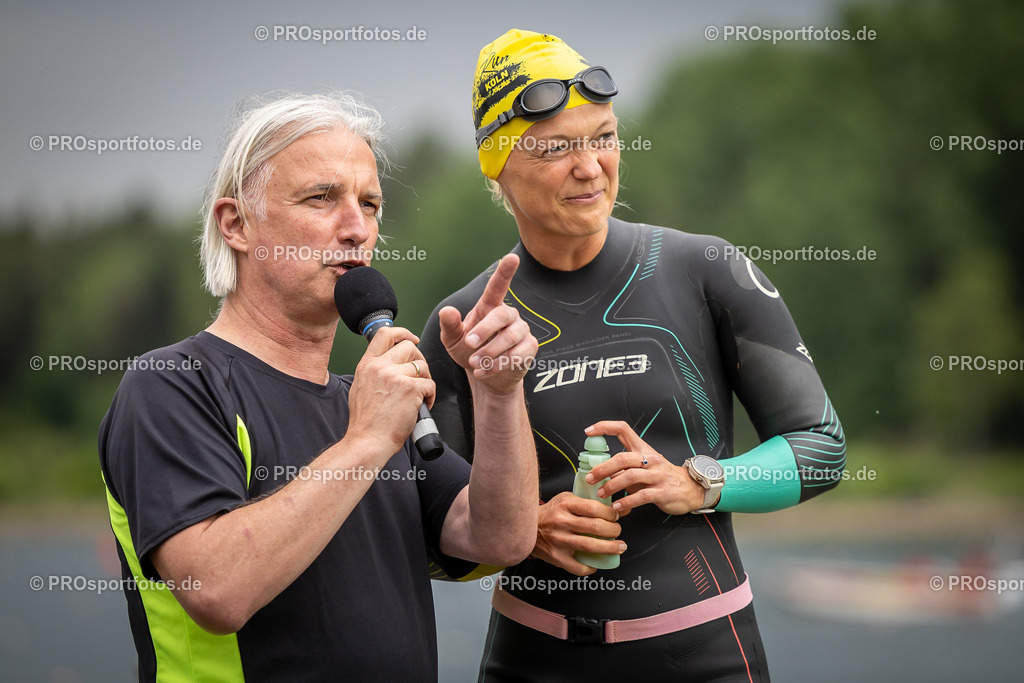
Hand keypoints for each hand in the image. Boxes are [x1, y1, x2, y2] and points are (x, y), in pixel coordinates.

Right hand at [347, 327, 433, 455]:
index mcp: (367, 365)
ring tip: (420, 395)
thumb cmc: (365, 422)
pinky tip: (423, 406)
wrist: (367, 441)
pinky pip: (430, 384)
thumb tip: (388, 365)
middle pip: (409, 347)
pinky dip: (431, 396)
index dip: (402, 332)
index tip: (412, 339)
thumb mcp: (360, 388)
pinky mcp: (411, 389)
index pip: (385, 334)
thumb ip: (373, 372)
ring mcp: (395, 376)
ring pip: (422, 366)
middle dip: (419, 359)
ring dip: (425, 379)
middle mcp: (380, 366)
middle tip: (419, 376)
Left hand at [437, 254, 537, 394]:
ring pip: (510, 337)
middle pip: (502, 315)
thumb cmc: (469, 352)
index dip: (505, 272)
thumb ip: (450, 325)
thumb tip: (447, 310)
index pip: (498, 286)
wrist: (484, 376)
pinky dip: (498, 365)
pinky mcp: (529, 348)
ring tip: (474, 363)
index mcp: (490, 307)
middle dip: (485, 330)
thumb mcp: (453, 340)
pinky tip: (484, 371)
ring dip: (489, 352)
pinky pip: (518, 354)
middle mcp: (509, 315)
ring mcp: (521, 331)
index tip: (512, 258)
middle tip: (469, 344)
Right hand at [532, 492, 623, 575]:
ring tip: (619, 547)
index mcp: (565, 505)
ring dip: (609, 548)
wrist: (526, 526)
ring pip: (590, 546)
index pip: (594, 508)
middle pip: (595, 527)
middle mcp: (561, 521)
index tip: (615, 516)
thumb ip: (586, 502)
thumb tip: (614, 508)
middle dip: (613, 530)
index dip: (610, 513)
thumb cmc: (551, 512)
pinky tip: (596, 564)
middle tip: (617, 531)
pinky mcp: (556, 556)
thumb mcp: (566, 499)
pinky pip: (578, 567)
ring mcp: (559, 540)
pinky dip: (591, 567)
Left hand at [584, 421, 706, 515]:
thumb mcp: (643, 468)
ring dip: (612, 486)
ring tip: (602, 494)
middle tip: (590, 478)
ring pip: (630, 476)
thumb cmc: (662, 476)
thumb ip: (623, 470)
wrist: (690, 488)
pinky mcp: (662, 491)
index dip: (605, 427)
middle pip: (622, 458)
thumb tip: (602, 475)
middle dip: (603, 468)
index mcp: (643, 449)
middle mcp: (650, 459)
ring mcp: (657, 475)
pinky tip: (618, 507)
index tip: (588, 432)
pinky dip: (627, 502)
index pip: (623, 429)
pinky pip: (641, 496)